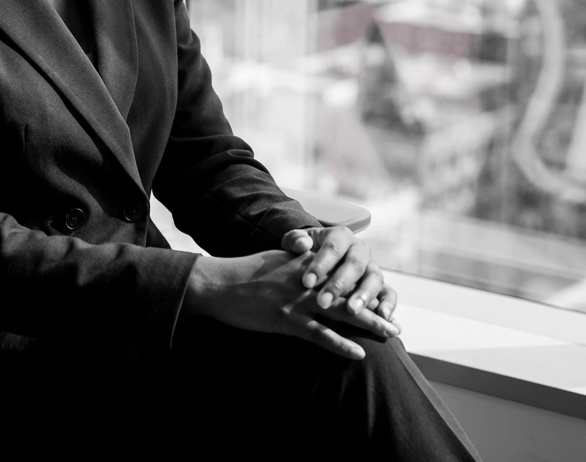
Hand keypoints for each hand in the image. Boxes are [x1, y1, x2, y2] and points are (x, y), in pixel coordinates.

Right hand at [182, 250, 399, 359]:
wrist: (218, 283)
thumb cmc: (243, 274)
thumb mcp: (274, 261)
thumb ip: (297, 264)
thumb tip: (312, 270)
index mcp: (303, 264)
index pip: (342, 274)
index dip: (364, 287)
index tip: (383, 299)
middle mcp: (305, 280)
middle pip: (348, 292)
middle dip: (375, 306)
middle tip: (396, 322)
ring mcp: (297, 299)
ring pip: (341, 311)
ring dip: (369, 323)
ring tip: (390, 334)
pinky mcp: (286, 318)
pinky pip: (319, 334)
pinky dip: (340, 344)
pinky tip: (358, 352)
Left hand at [281, 226, 398, 326]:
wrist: (318, 260)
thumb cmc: (304, 252)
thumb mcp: (296, 242)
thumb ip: (295, 240)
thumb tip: (303, 244)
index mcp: (340, 235)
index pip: (333, 247)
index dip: (320, 265)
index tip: (306, 283)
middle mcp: (359, 249)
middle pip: (354, 264)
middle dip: (339, 284)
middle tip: (323, 302)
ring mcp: (372, 267)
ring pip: (374, 278)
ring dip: (364, 295)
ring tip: (351, 311)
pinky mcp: (380, 285)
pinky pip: (389, 293)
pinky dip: (389, 304)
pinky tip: (382, 317)